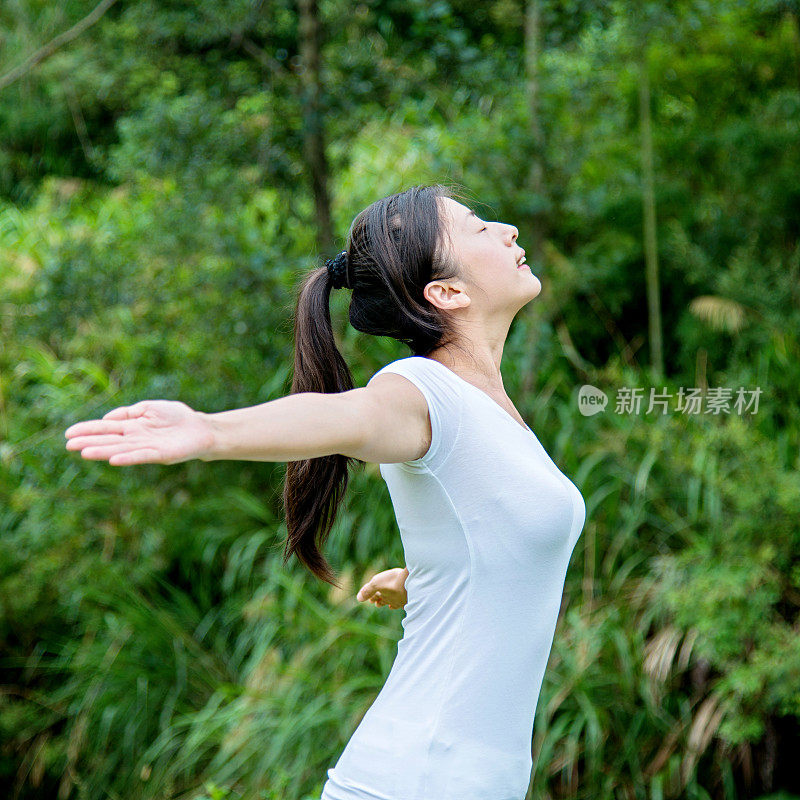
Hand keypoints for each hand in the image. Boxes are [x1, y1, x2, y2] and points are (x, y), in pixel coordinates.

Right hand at [64, 400, 214, 465]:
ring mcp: (147, 447)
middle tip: (69, 445)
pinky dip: (128, 458)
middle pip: (109, 440)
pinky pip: (141, 456)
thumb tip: (106, 419)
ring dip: (103, 451)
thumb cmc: (176, 417)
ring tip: (84, 452)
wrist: (201, 429)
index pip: (105, 428)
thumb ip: (129, 413)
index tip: (68, 433)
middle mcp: (136, 438)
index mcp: (132, 426)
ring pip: (121, 450)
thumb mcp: (149, 408)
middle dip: (89, 442)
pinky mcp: (160, 454)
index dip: (88, 430)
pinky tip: (114, 459)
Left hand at [356, 567, 408, 609]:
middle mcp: (393, 600)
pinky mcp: (412, 598)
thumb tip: (358, 599)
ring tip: (390, 605)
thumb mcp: (376, 583)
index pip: (376, 597)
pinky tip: (405, 603)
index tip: (370, 600)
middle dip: (381, 601)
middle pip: (385, 601)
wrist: (413, 580)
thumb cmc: (393, 581)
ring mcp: (402, 600)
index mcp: (384, 596)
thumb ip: (367, 590)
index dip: (373, 598)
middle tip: (378, 604)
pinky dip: (403, 602)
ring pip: (395, 602)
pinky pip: (406, 602)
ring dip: (391, 602)